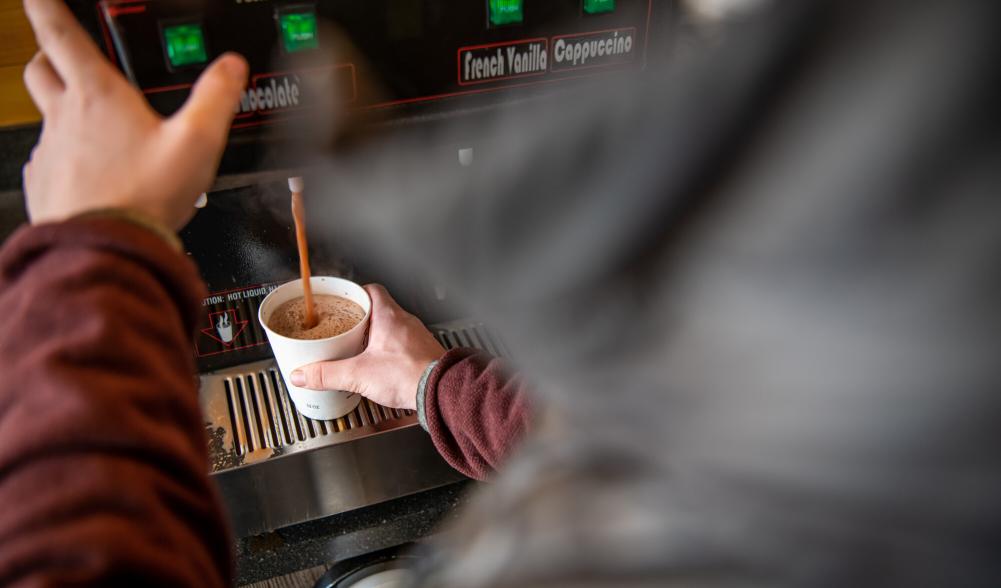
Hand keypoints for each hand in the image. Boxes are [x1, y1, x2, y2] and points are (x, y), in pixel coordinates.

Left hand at [21, 0, 247, 230]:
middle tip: (68, 56)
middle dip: (50, 54)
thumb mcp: (197, 142)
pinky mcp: (44, 184)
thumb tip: (230, 67)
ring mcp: (49, 152)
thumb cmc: (145, 197)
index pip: (57, 30)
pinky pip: (47, 159)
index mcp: (98, 96)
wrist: (107, 249)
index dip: (45, 4)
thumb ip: (216, 98)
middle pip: (41, 67)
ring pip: (44, 115)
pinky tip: (91, 172)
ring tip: (95, 126)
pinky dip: (64, 157)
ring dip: (62, 111)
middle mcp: (64, 117)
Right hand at [291, 284, 445, 410]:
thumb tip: (302, 374)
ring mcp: (416, 338)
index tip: (341, 300)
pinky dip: (389, 351)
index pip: (371, 290)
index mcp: (389, 316)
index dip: (354, 293)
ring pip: (391, 328)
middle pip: (379, 309)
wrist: (440, 392)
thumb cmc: (410, 375)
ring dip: (375, 335)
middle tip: (343, 329)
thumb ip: (327, 374)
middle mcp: (405, 322)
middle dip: (360, 318)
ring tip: (357, 349)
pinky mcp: (423, 354)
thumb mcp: (358, 374)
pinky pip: (402, 344)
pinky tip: (380, 366)